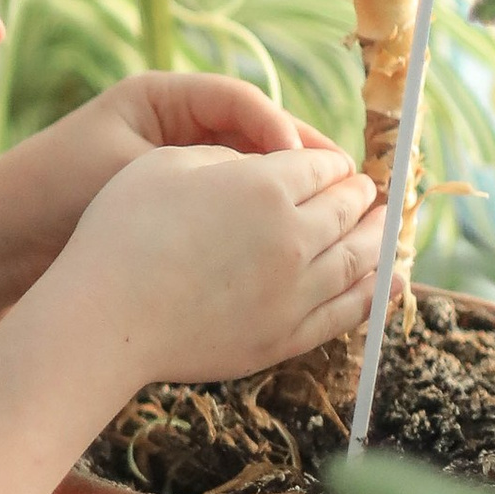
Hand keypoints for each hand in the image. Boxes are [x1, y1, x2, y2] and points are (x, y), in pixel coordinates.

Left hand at [0, 72, 311, 295]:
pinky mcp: (174, 211)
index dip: (281, 129)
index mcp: (159, 98)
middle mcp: (172, 127)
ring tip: (330, 220)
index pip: (240, 102)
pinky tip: (289, 247)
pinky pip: (230, 209)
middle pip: (256, 136)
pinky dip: (259, 223)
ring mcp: (175, 168)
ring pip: (250, 175)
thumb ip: (202, 167)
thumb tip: (285, 164)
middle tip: (346, 190)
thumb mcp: (130, 169)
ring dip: (288, 196)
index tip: (304, 164)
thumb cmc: (53, 192)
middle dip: (301, 163)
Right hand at [63, 138, 378, 386]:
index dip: (330, 164)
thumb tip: (259, 165)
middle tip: (367, 193)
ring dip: (379, 240)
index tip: (332, 166)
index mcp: (266, 186)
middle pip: (348, 210)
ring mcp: (295, 292)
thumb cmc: (122, 234)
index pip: (322, 167)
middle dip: (361, 197)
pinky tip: (389, 281)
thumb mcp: (166, 165)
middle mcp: (293, 237)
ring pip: (360, 260)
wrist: (105, 319)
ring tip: (387, 230)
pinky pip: (348, 311)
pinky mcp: (286, 336)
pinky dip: (376, 293)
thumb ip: (223, 157)